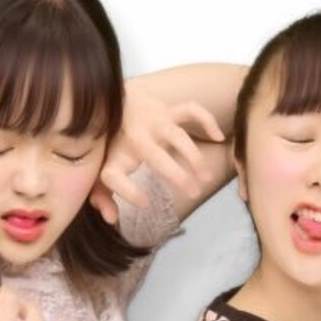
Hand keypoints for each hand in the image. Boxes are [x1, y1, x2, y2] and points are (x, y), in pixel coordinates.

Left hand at [90, 90, 224, 223]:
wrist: (112, 101)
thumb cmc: (110, 144)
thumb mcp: (102, 170)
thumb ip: (103, 197)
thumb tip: (112, 219)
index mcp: (114, 156)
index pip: (113, 177)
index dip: (128, 192)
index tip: (146, 203)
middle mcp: (134, 137)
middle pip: (156, 157)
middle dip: (177, 176)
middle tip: (193, 193)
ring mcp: (153, 121)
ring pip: (178, 136)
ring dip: (194, 157)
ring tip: (206, 178)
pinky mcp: (168, 110)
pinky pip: (190, 110)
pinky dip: (207, 121)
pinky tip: (218, 137)